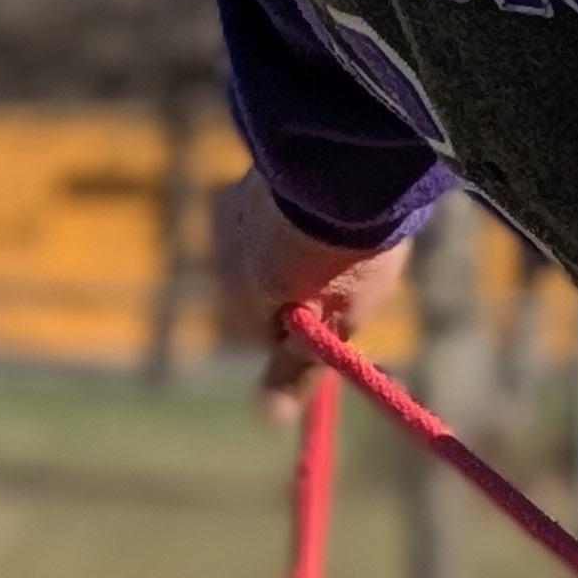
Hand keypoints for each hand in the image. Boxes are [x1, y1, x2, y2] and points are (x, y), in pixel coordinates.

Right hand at [212, 177, 412, 414]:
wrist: (349, 159)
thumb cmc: (345, 254)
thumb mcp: (330, 321)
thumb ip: (297, 367)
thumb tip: (268, 418)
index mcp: (240, 292)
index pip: (271, 335)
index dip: (313, 330)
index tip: (347, 316)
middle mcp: (224, 246)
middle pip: (267, 288)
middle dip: (303, 288)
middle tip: (352, 273)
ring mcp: (235, 203)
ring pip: (271, 246)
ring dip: (301, 247)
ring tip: (345, 234)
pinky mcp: (254, 170)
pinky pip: (276, 208)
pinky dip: (300, 213)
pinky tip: (333, 203)